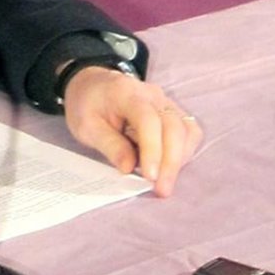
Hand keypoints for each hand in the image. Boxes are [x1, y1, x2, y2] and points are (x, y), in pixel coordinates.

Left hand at [62, 66, 201, 197]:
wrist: (92, 85)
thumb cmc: (87, 104)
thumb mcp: (86, 126)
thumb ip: (109, 145)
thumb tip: (129, 168)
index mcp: (127, 94)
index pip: (148, 120)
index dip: (152, 150)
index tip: (149, 177)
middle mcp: (153, 95)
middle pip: (173, 127)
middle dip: (170, 162)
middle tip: (161, 190)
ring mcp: (166, 102)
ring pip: (186, 131)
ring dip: (179, 160)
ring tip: (163, 183)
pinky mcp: (173, 112)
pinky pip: (188, 132)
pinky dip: (183, 152)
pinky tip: (168, 168)